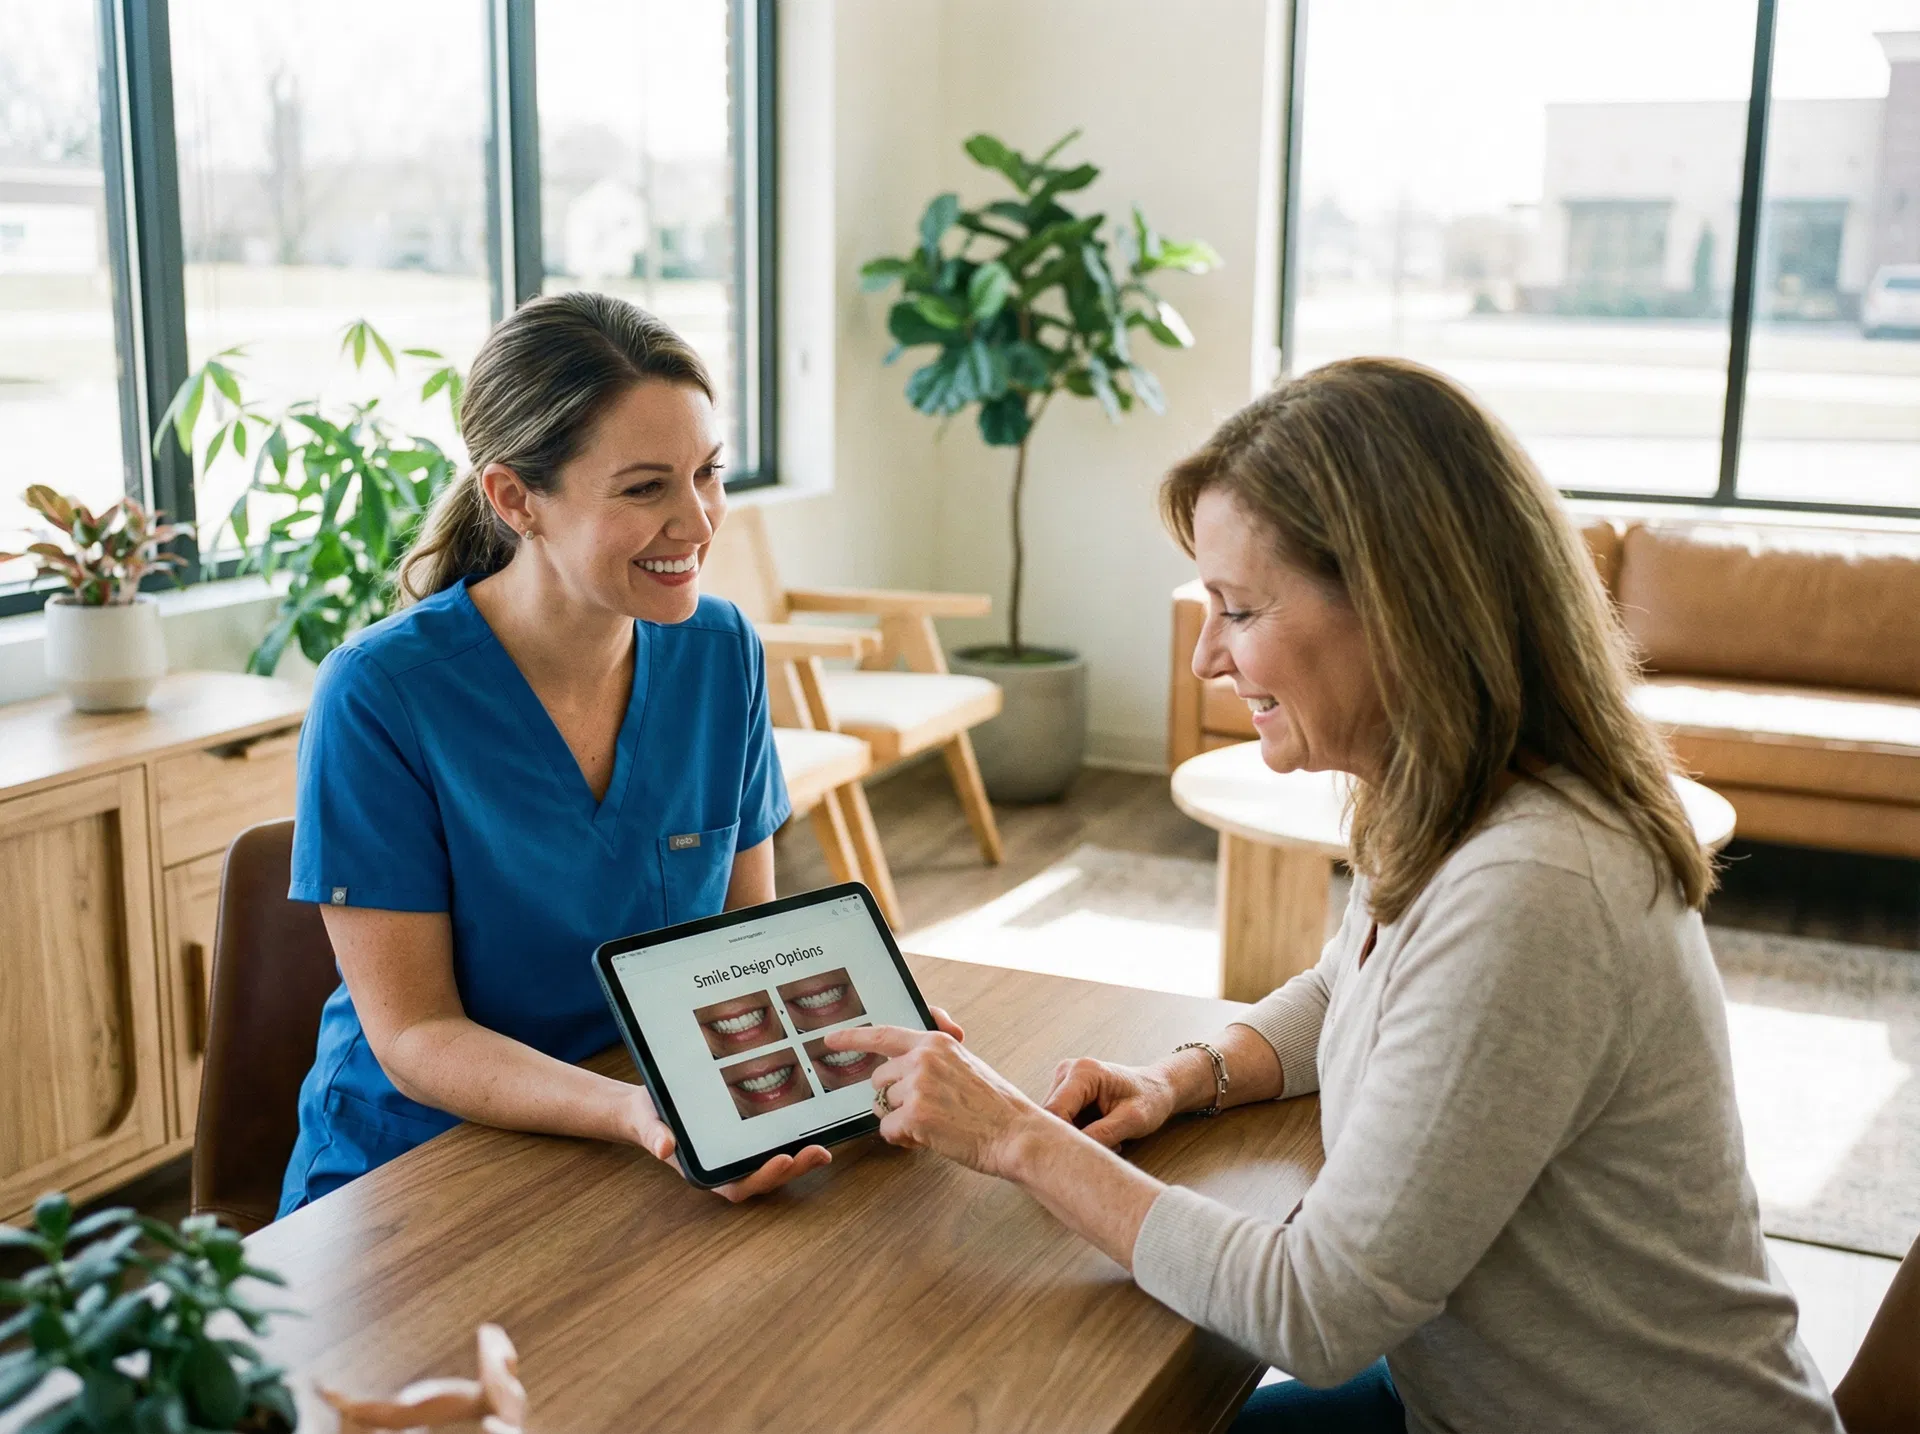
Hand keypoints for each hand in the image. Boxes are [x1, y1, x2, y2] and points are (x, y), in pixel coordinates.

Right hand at [623, 1085, 831, 1202]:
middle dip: (793, 1169)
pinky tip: (815, 1130)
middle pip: (764, 1178)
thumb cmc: (649, 1117)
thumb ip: (654, 1135)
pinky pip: (772, 1145)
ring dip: (800, 1160)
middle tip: (819, 1153)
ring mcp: (738, 1155)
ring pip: (773, 1164)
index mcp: (706, 1172)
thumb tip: (663, 1147)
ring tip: (824, 1149)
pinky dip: (793, 1141)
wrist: (649, 1106)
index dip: (762, 1178)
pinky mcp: (746, 1137)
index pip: (737, 1185)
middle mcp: (726, 1167)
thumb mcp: (647, 1122)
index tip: (783, 1161)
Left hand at [822, 1018, 1044, 1179]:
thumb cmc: (997, 1106)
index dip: (853, 1038)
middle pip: (879, 1080)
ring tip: (935, 1125)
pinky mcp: (915, 1115)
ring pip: (884, 1107)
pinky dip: (905, 1140)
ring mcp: (917, 1086)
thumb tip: (904, 1069)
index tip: (832, 1040)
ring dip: (902, 1121)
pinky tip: (930, 1138)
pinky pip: (889, 1131)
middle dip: (893, 1099)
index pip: (884, 1035)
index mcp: (935, 1043)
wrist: (1017, 1133)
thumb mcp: (966, 1065)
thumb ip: (934, 1061)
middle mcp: (922, 1059)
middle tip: (923, 1112)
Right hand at [1041, 1058, 1177, 1147]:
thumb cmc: (1150, 1099)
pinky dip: (1078, 1132)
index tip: (1082, 1157)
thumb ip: (1102, 1135)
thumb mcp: (1132, 1121)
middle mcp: (1067, 1071)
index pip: (1055, 1112)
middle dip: (1071, 1138)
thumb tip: (1074, 1154)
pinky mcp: (1064, 1090)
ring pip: (1054, 1120)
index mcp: (1083, 1072)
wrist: (1158, 1088)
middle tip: (1104, 1149)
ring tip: (1107, 1141)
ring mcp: (1063, 1079)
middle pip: (1050, 1116)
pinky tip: (1099, 1134)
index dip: (1063, 1138)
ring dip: (1076, 1136)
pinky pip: (1060, 1119)